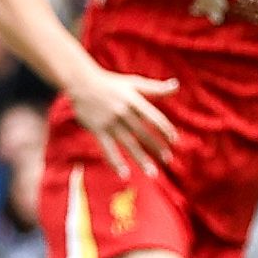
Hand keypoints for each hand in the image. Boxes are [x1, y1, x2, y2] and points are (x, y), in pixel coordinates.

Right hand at [68, 64, 183, 172]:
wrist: (81, 82)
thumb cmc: (111, 83)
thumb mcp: (134, 83)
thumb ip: (156, 88)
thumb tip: (176, 85)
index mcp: (134, 100)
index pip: (154, 117)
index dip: (166, 129)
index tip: (174, 141)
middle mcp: (123, 112)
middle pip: (143, 133)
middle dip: (156, 147)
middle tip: (168, 159)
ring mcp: (110, 122)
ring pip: (129, 144)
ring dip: (141, 159)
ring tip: (152, 173)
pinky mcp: (98, 130)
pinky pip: (108, 149)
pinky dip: (116, 162)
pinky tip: (124, 175)